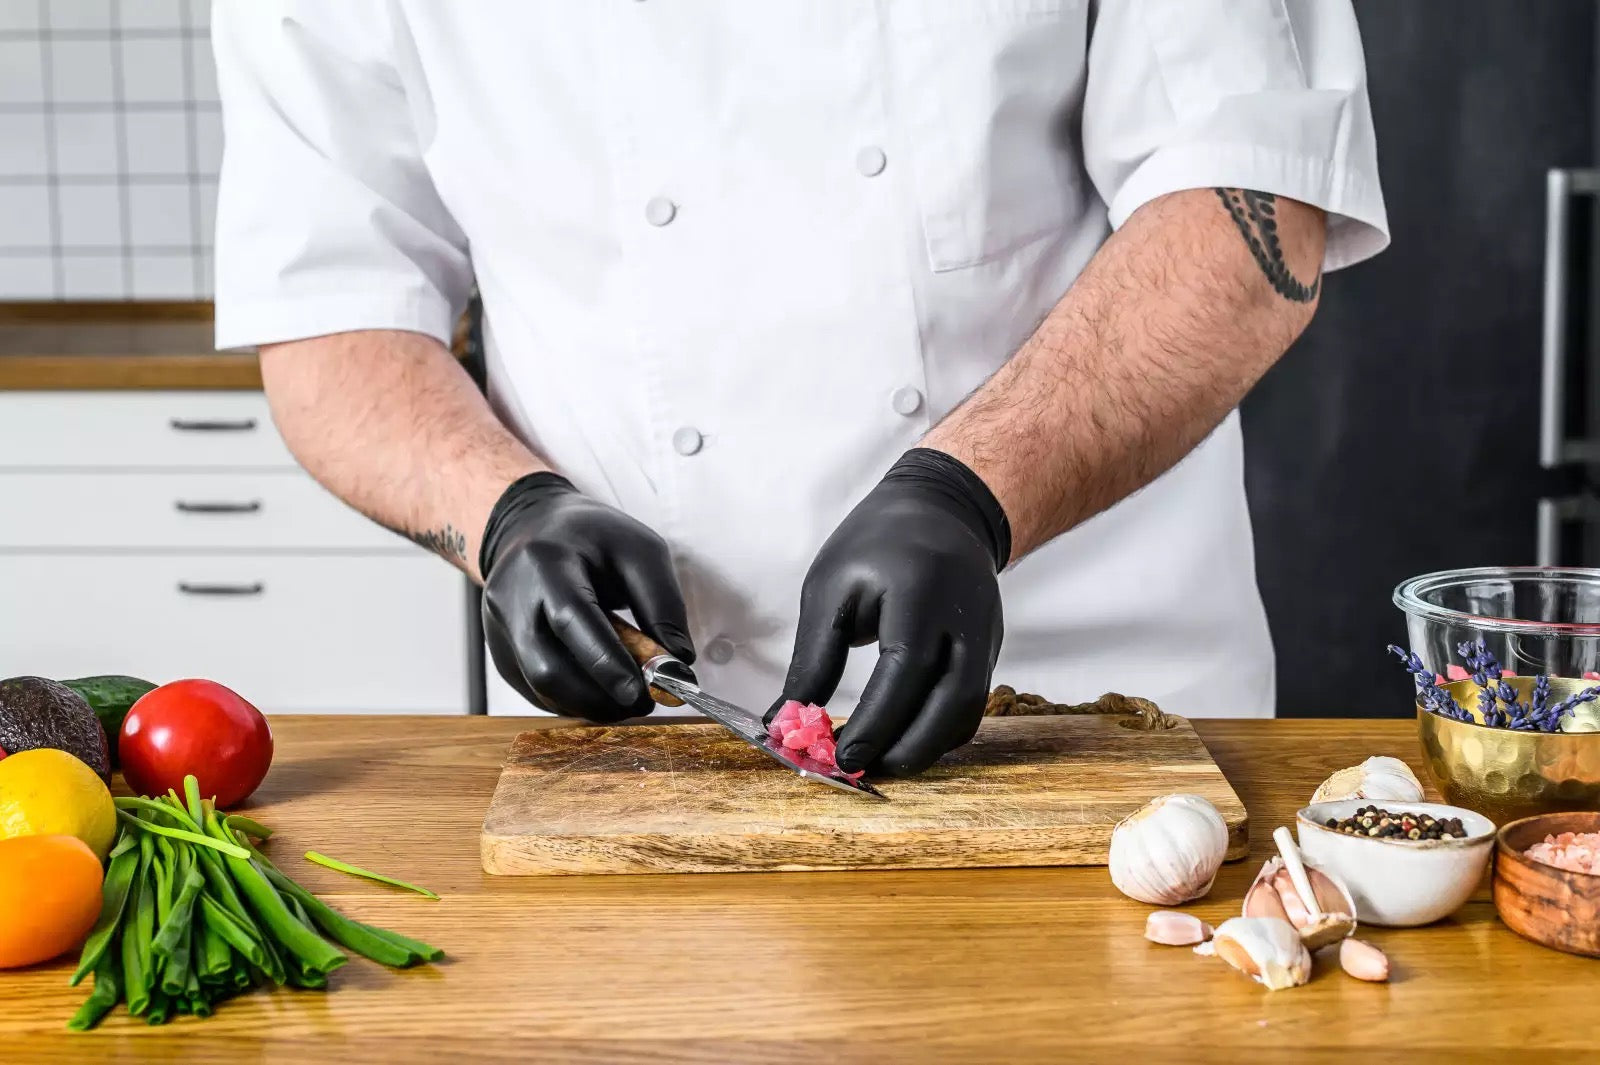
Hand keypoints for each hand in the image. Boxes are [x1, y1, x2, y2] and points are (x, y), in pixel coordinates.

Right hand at [480, 473, 694, 721]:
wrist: (532, 528)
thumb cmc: (593, 538)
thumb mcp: (640, 551)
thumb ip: (662, 604)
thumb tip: (677, 662)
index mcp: (545, 563)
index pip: (571, 620)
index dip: (606, 663)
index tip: (642, 692)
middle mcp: (510, 598)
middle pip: (546, 668)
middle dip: (599, 697)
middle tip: (643, 703)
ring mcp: (499, 630)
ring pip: (540, 689)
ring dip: (589, 705)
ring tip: (626, 698)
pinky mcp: (501, 653)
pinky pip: (535, 691)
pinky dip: (573, 700)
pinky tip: (600, 691)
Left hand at [775, 449, 1008, 775]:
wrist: (943, 511)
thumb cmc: (879, 543)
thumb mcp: (830, 588)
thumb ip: (813, 658)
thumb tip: (785, 721)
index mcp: (922, 593)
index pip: (905, 670)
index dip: (877, 721)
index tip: (842, 757)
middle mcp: (966, 619)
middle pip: (951, 704)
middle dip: (905, 749)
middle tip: (859, 770)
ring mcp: (985, 638)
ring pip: (965, 715)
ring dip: (923, 748)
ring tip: (876, 760)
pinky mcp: (989, 654)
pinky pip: (969, 707)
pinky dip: (937, 733)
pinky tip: (901, 739)